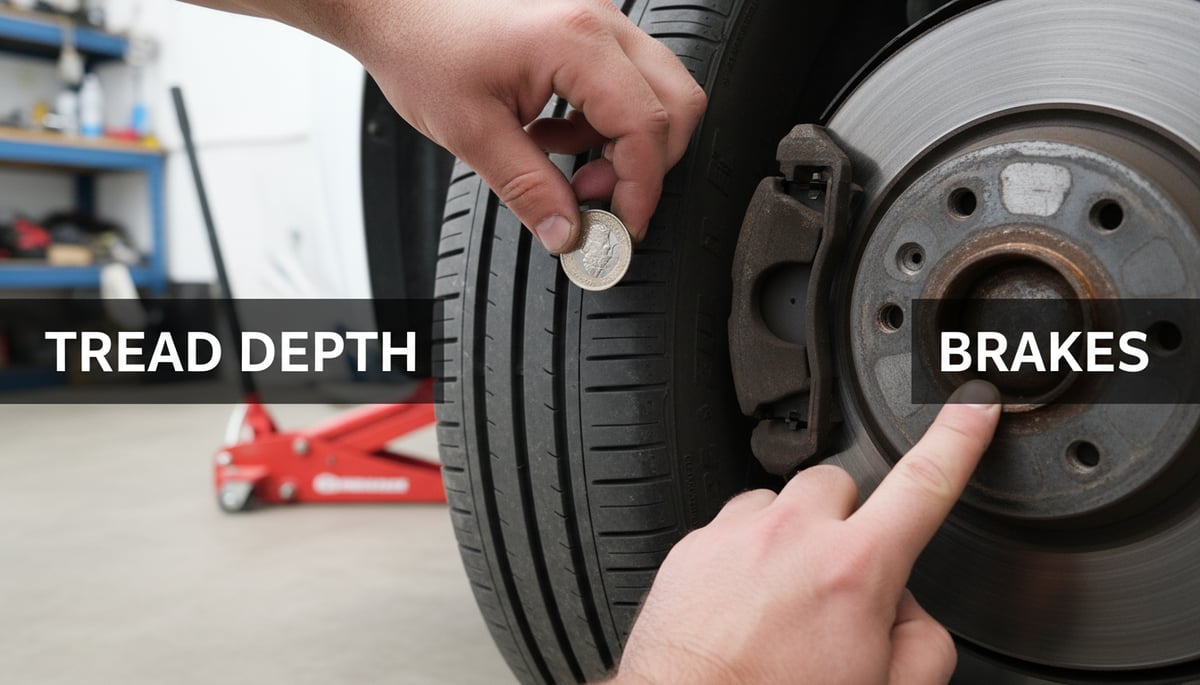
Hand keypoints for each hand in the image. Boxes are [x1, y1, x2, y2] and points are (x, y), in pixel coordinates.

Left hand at [352, 0, 706, 252]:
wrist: (395, 7)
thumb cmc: (423, 47)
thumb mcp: (472, 133)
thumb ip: (529, 189)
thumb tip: (568, 234)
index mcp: (576, 41)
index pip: (646, 125)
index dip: (642, 187)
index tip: (623, 227)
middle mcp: (599, 21)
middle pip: (675, 104)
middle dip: (647, 164)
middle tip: (595, 199)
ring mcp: (598, 20)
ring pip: (657, 93)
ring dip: (625, 144)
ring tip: (567, 166)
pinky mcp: (586, 29)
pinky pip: (627, 82)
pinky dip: (604, 123)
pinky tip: (554, 136)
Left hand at [614, 380, 1001, 684]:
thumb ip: (921, 641)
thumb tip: (907, 611)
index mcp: (854, 571)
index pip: (923, 484)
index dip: (957, 438)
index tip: (972, 407)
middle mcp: (791, 538)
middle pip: (840, 485)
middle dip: (848, 523)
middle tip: (838, 582)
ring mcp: (735, 536)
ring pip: (781, 503)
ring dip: (792, 537)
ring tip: (784, 598)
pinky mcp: (692, 548)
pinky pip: (733, 528)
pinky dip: (746, 555)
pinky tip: (745, 603)